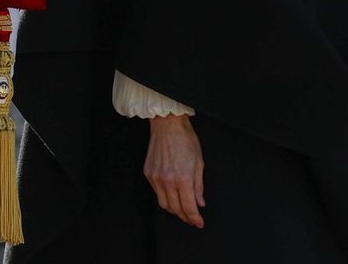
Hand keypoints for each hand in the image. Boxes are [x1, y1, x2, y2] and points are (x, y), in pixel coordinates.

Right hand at [145, 114, 204, 228]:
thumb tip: (199, 203)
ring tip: (182, 209)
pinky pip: (156, 192)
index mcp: (182, 178)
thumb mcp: (199, 163)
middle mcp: (167, 180)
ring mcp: (155, 177)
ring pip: (163, 204)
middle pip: (175, 209)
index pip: (189, 207)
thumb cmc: (186, 140)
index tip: (199, 223)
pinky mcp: (148, 172)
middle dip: (185, 216)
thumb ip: (199, 186)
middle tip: (192, 218)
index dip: (195, 218)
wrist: (167, 124)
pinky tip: (172, 194)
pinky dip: (165, 197)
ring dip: (174, 210)